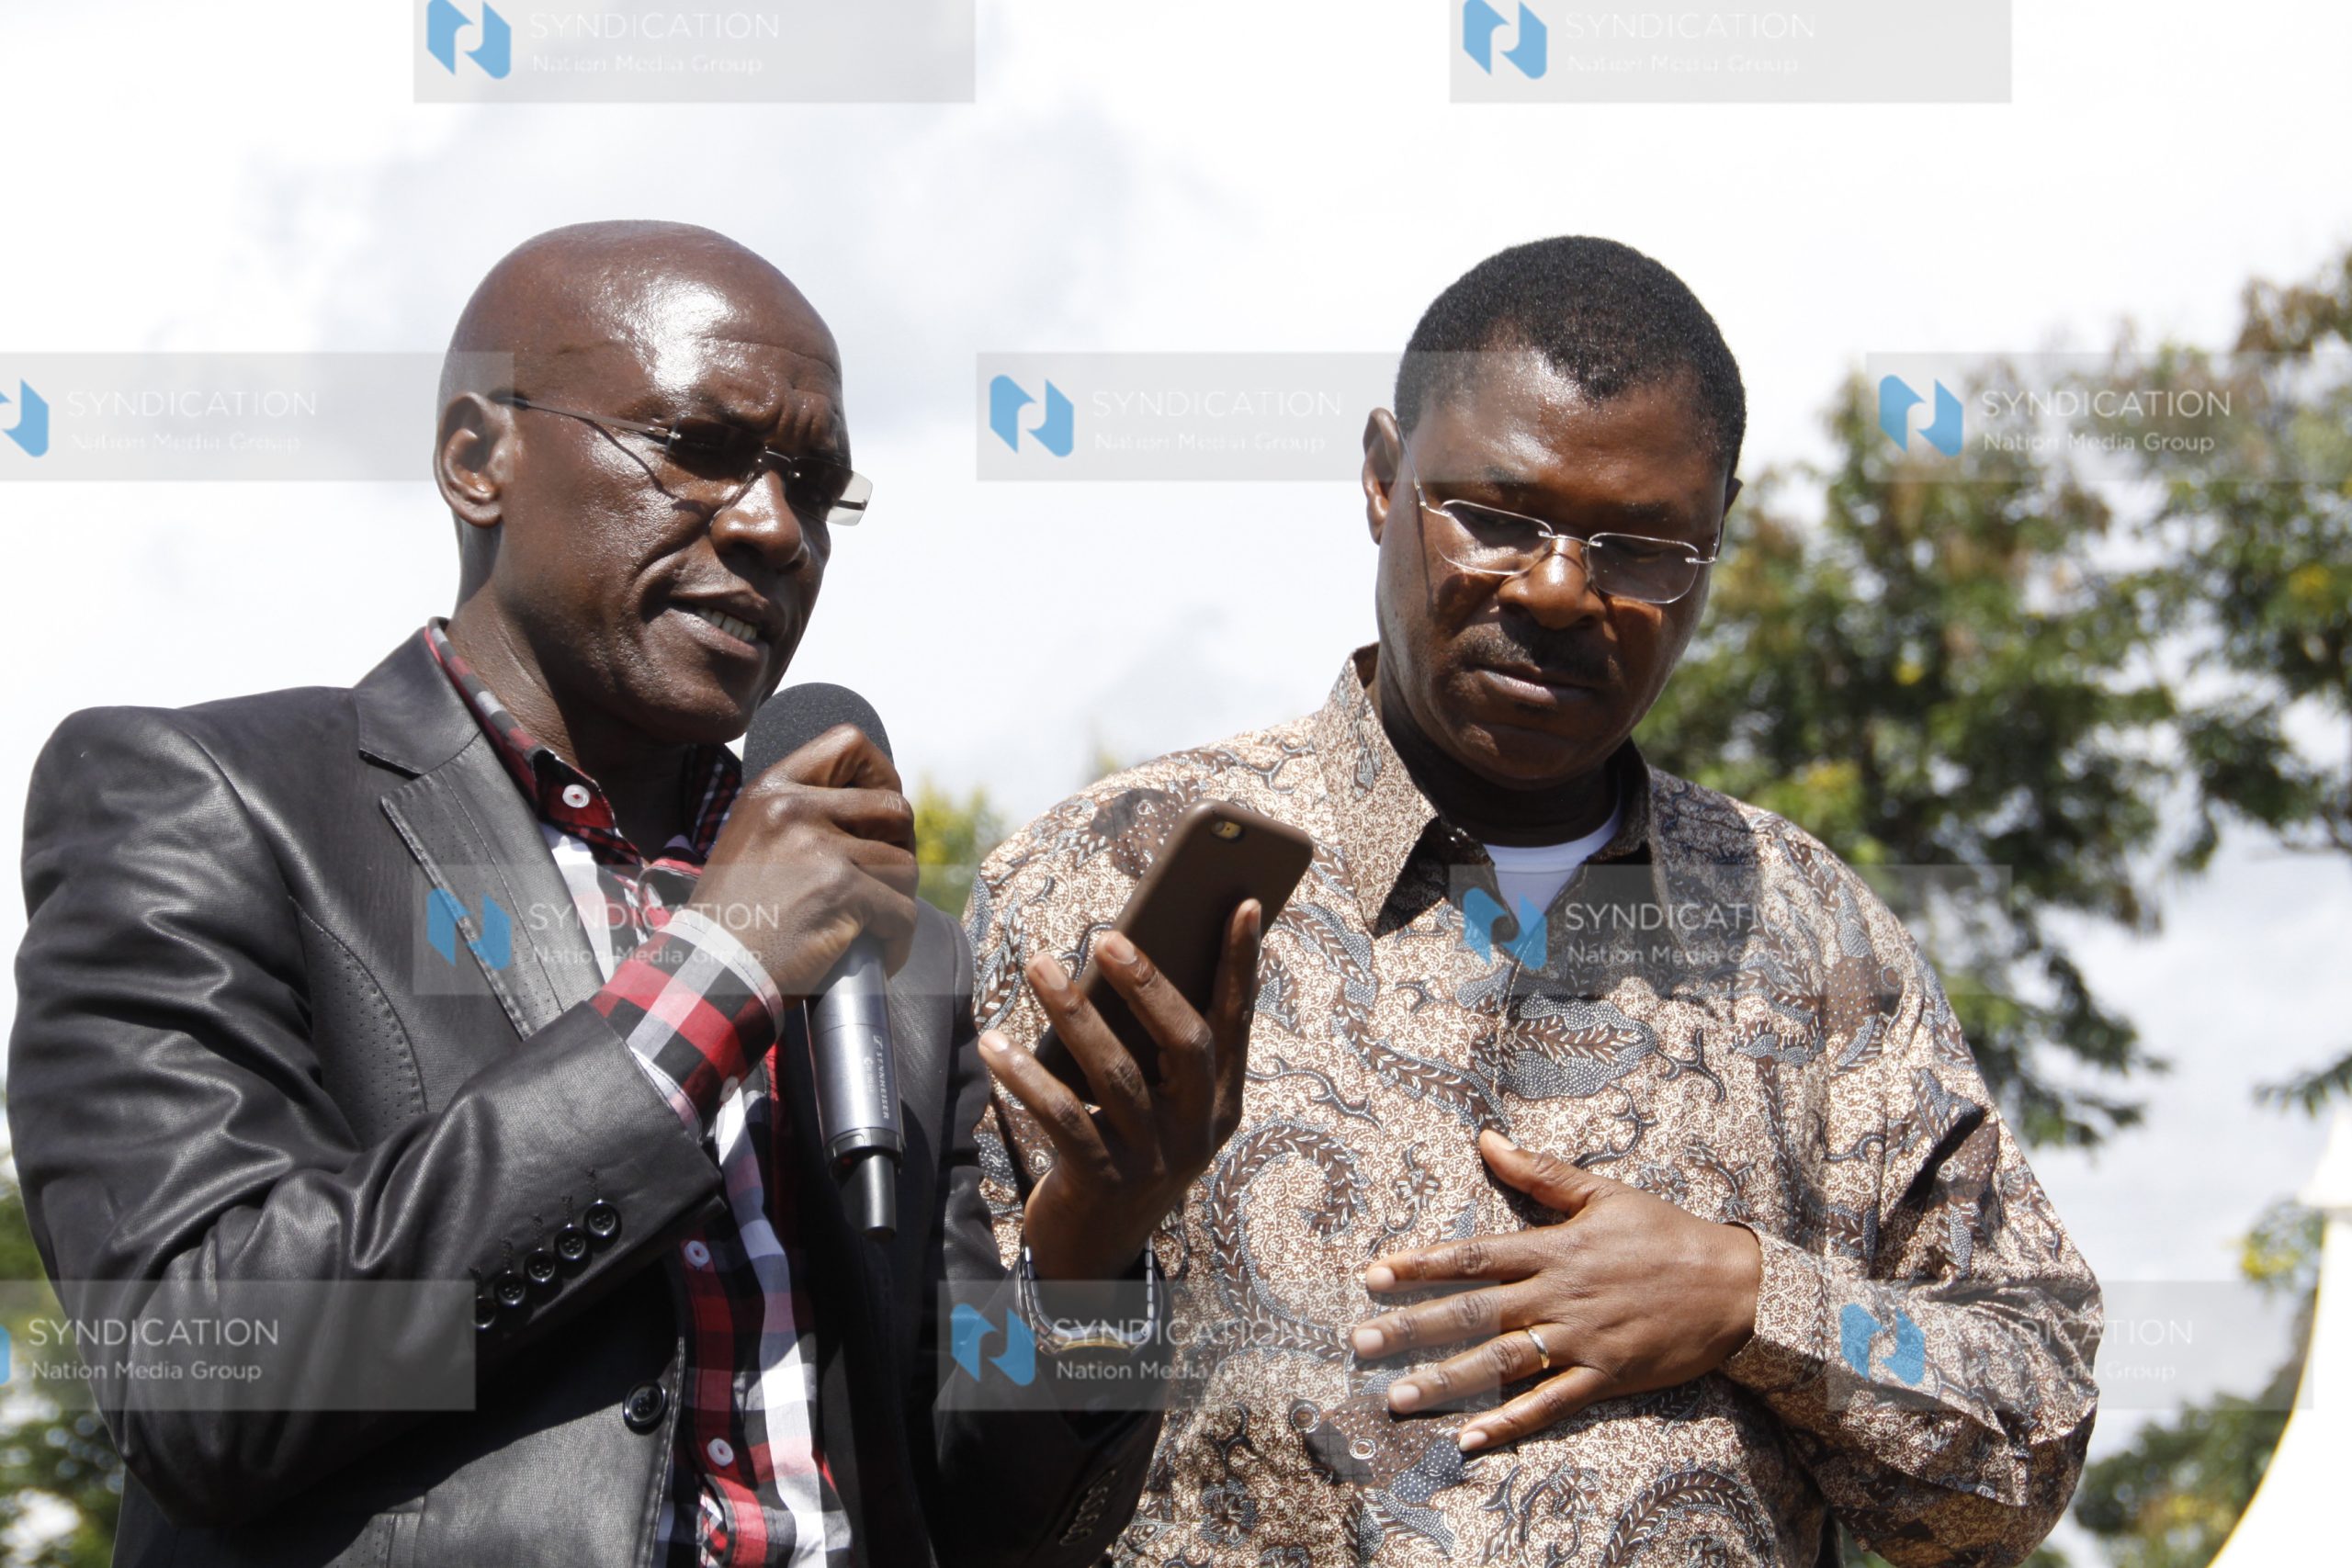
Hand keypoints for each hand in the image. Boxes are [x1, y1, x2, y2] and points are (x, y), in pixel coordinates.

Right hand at [686, 724, 918, 1000]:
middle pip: (895, 809)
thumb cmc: (735, 914)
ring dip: (897, 899)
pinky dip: (897, 938)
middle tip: (885, 880)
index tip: (881, 813)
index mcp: (773, 788)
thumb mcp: (753, 836)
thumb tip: (872, 806)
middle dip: (901, 847)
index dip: (882, 774)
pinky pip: (902, 911)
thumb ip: (800, 813)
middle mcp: (794, 808)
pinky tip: (878, 951)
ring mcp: (820, 848)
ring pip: (904, 865)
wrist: (711, 970)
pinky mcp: (841, 890)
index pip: (849, 742)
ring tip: (873, 923)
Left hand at [978, 902, 1263, 1283]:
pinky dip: (1026, 1077)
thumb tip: (1122, 963)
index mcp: (1222, 1100)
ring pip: (1117, 1075)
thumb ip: (1152, 1049)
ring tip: (1038, 966)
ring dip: (1073, 1014)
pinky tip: (994, 1044)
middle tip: (1105, 937)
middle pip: (1186, 1042)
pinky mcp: (1105, 1181)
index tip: (1244, 904)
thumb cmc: (1122, 1150)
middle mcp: (1199, 1129)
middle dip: (1147, 984)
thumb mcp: (1156, 1104)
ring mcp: (1155, 1158)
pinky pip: (1064, 1118)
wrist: (1096, 1251)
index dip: (1242, 963)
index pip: (1238, 1020)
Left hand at [1351, 1130, 1760, 1451]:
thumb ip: (1540, 1172)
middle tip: (1360, 1341)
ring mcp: (1579, 1340)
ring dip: (1446, 1381)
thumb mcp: (1603, 1192)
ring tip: (1397, 1397)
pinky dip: (1509, 1423)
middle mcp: (1557, 1295)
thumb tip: (1486, 1139)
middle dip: (1412, 1327)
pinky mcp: (1604, 1377)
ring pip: (1500, 1363)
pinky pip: (1549, 1405)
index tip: (1372, 1275)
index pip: (1472, 1257)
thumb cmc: (1665, 1233)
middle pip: (1472, 1313)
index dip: (1419, 1265)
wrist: (1734, 1285)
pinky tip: (1470, 1439)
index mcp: (1552, 1248)